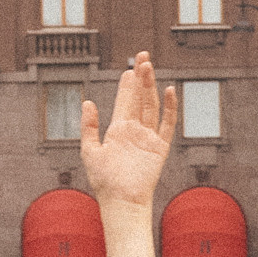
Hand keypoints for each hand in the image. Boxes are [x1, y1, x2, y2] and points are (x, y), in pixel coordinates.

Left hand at [80, 52, 175, 209]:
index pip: (125, 102)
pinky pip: (167, 124)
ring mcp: (148, 138)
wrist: (121, 200)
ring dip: (150, 86)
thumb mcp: (90, 151)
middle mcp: (135, 131)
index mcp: (118, 131)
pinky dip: (170, 107)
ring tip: (148, 67)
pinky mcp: (160, 147)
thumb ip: (88, 127)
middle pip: (140, 99)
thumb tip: (87, 102)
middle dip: (140, 78)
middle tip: (142, 56)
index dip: (127, 85)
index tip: (129, 68)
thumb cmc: (103, 181)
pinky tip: (169, 90)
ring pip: (151, 106)